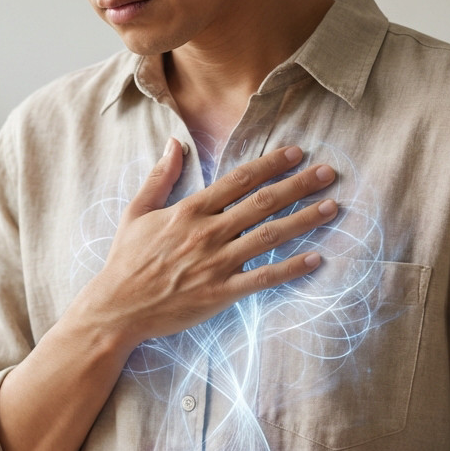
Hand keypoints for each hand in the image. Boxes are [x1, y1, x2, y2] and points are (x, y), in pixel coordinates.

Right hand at [74, 138, 337, 346]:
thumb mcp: (136, 212)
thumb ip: (160, 177)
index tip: (297, 152)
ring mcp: (216, 263)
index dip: (270, 164)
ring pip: (269, 236)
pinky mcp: (221, 292)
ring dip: (303, 219)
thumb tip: (175, 143)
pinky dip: (291, 268)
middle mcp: (207, 232)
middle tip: (328, 173)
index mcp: (188, 210)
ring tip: (332, 207)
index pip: (238, 180)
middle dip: (298, 185)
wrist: (117, 308)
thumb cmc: (125, 261)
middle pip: (262, 202)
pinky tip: (316, 259)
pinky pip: (263, 278)